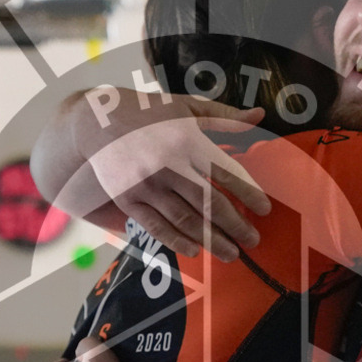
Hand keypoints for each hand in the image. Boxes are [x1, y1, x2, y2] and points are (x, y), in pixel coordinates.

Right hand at [66, 90, 271, 261]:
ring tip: (231, 254)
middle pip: (209, 202)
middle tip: (253, 241)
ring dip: (211, 240)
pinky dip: (176, 241)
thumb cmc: (148, 113)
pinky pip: (156, 226)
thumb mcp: (186, 108)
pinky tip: (194, 251)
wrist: (96, 121)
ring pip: (185, 219)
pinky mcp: (128, 200)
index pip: (225, 172)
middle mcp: (169, 165)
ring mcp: (147, 186)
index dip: (248, 192)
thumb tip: (259, 114)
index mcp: (188, 141)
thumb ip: (224, 116)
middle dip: (235, 225)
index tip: (265, 209)